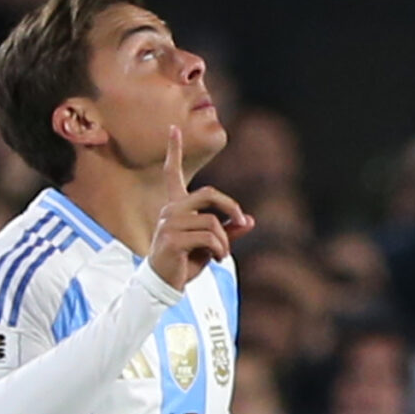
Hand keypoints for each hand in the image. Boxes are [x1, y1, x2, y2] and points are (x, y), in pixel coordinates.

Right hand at [146, 127, 251, 288]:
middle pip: (208, 194)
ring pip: (212, 222)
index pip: (172, 173)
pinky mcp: (171, 239)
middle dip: (230, 206)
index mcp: (175, 207)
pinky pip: (208, 237)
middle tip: (241, 220)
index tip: (173, 128)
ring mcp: (169, 224)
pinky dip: (220, 248)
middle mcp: (170, 210)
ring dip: (225, 240)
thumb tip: (250, 221)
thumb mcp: (210, 244)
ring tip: (223, 254)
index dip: (173, 151)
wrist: (164, 284)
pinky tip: (217, 259)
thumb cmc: (184, 263)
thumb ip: (228, 231)